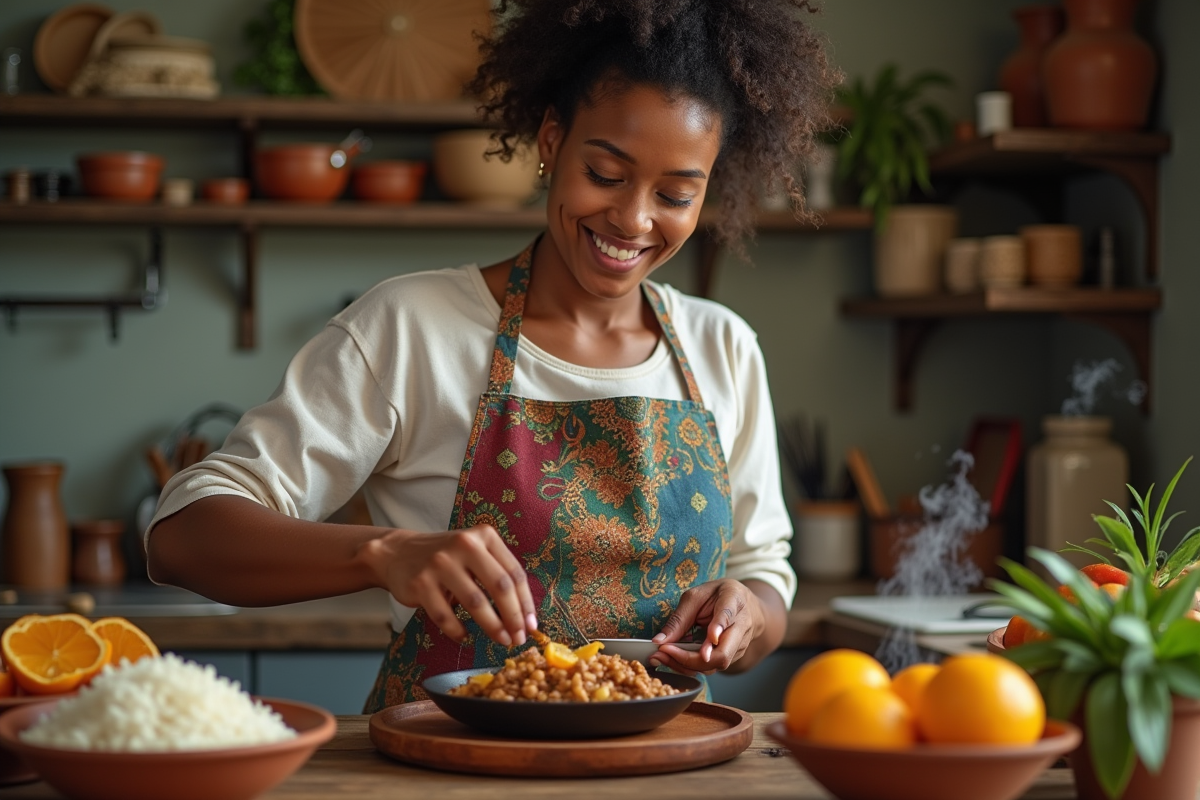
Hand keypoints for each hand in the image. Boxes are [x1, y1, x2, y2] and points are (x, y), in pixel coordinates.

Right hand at [358, 524, 537, 646]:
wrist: (397, 553)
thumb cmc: (447, 559)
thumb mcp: (475, 553)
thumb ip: (497, 574)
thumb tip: (525, 616)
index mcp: (484, 536)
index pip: (514, 572)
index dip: (526, 602)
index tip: (532, 625)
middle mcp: (464, 545)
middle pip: (499, 586)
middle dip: (513, 617)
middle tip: (519, 638)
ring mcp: (440, 563)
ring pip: (475, 602)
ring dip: (492, 627)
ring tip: (501, 640)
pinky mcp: (420, 583)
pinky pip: (445, 616)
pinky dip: (458, 631)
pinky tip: (464, 637)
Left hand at [648, 579, 765, 674]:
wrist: (743, 605)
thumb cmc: (716, 596)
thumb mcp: (695, 596)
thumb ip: (680, 617)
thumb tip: (659, 641)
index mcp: (733, 601)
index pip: (727, 615)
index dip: (719, 627)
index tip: (710, 637)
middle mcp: (741, 627)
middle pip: (722, 654)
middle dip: (690, 659)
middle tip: (664, 652)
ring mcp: (739, 646)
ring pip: (715, 665)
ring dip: (685, 665)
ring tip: (661, 656)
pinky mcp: (733, 658)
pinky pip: (711, 667)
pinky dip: (689, 666)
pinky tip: (672, 658)